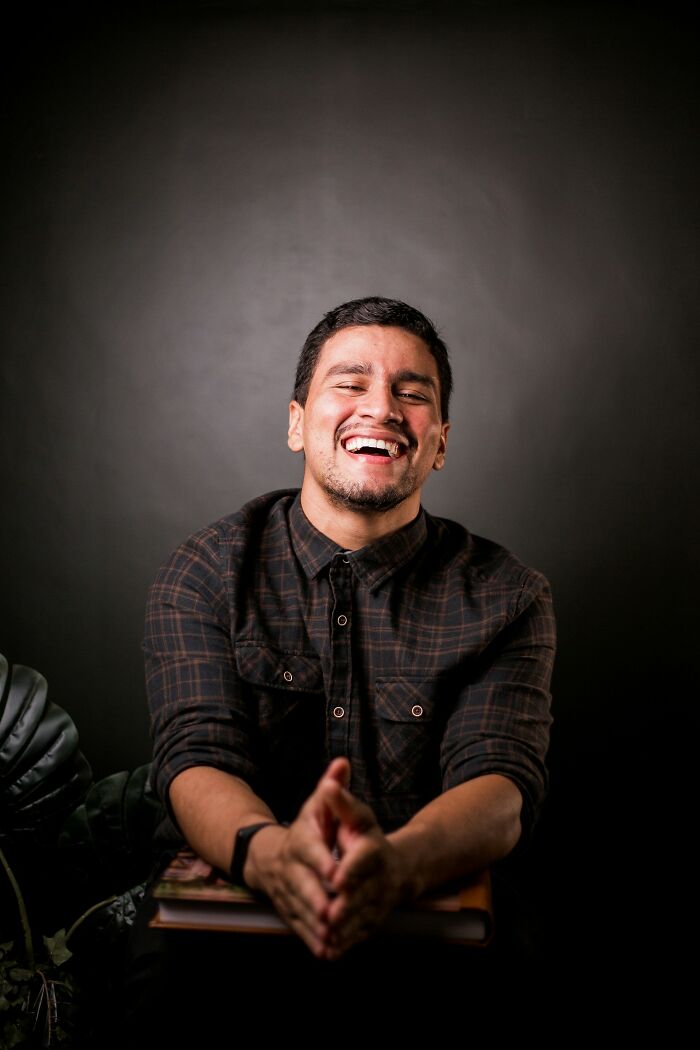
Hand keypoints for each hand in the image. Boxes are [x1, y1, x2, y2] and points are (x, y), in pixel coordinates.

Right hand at [244, 757, 349, 956]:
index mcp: (300, 839)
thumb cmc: (306, 828)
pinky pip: (298, 926)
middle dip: (316, 899)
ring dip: (314, 925)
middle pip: (302, 884)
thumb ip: (332, 788)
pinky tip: (325, 952)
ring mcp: (287, 891)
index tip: (335, 872)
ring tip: (330, 938)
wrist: (267, 855)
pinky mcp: (288, 910)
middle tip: (331, 913)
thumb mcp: (317, 805)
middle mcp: (290, 867)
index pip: (310, 849)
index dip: (322, 861)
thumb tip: (342, 762)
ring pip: (300, 909)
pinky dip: (310, 940)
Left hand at [321, 773, 408, 958]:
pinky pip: (360, 934)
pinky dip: (346, 944)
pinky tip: (329, 952)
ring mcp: (378, 902)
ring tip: (325, 937)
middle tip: (328, 915)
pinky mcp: (373, 920)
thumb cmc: (366, 837)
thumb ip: (341, 803)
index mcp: (374, 850)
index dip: (351, 868)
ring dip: (344, 929)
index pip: (364, 859)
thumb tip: (328, 782)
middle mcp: (380, 878)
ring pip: (361, 918)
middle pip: (363, 893)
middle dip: (346, 905)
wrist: (397, 867)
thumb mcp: (357, 816)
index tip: (336, 877)